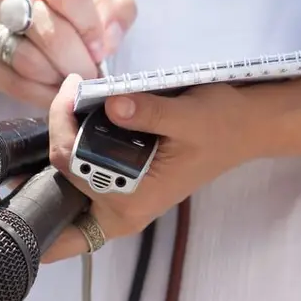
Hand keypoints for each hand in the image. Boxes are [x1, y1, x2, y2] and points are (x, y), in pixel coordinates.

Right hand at [0, 0, 135, 107]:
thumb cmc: (47, 6)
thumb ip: (112, 8)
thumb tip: (109, 37)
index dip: (91, 27)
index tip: (100, 49)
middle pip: (50, 31)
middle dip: (78, 61)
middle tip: (90, 75)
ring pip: (30, 61)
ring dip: (58, 79)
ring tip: (69, 80)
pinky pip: (14, 84)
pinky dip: (41, 94)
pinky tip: (52, 91)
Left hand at [42, 75, 258, 261]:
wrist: (244, 129)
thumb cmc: (219, 125)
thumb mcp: (187, 116)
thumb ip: (149, 113)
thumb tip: (113, 105)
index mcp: (132, 202)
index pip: (72, 166)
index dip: (61, 127)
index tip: (72, 88)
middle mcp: (120, 212)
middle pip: (60, 180)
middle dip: (56, 137)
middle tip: (71, 91)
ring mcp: (119, 203)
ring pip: (66, 185)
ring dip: (62, 145)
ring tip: (72, 101)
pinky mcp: (121, 188)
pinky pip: (81, 180)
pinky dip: (73, 152)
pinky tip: (77, 119)